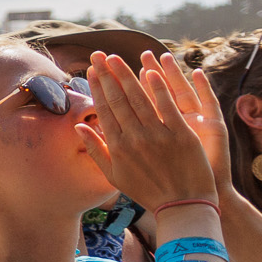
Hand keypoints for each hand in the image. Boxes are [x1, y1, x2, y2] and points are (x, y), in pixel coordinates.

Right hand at [81, 52, 218, 208]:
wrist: (183, 206)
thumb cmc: (148, 192)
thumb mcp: (114, 176)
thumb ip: (96, 150)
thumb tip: (78, 127)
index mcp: (117, 147)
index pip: (104, 110)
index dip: (97, 88)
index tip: (92, 70)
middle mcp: (134, 138)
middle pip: (118, 100)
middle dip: (108, 75)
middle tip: (100, 55)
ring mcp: (158, 135)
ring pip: (139, 99)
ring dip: (127, 75)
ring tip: (118, 58)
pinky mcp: (182, 134)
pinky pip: (167, 106)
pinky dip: (158, 88)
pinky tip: (149, 72)